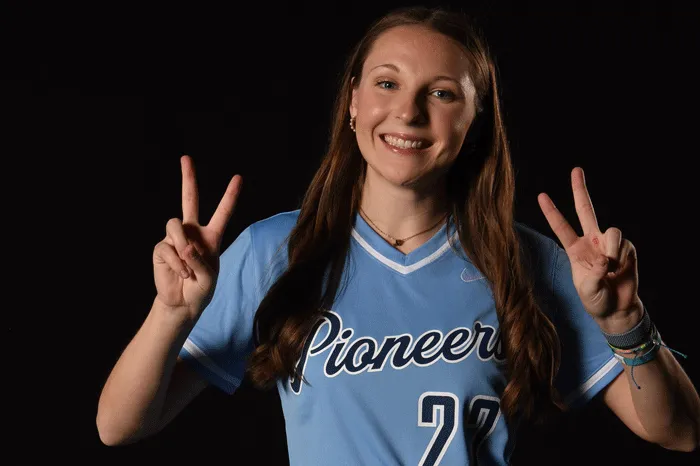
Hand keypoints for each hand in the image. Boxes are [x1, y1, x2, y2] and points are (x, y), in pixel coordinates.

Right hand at [153, 155, 242, 321]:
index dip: (230, 196)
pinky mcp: (161, 248)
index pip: (222, 212)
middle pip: (189, 199)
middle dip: (188, 178)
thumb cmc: (201, 289)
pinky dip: (175, 263)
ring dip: (182, 244)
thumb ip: (201, 261)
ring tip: (187, 264)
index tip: (238, 178)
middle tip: (186, 158)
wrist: (183, 303)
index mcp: (211, 236)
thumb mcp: (210, 277)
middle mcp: (193, 232)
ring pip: (175, 224)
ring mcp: (175, 238)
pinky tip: (181, 274)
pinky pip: (167, 247)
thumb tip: (185, 247)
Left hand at [537, 167, 641, 324]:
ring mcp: (609, 243)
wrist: (618, 309)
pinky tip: (620, 270)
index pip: (561, 226)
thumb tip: (604, 258)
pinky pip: (624, 244)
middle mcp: (591, 241)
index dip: (552, 211)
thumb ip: (592, 274)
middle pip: (585, 209)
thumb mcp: (586, 289)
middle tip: (576, 169)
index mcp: (575, 249)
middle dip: (580, 189)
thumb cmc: (597, 300)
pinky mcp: (627, 248)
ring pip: (611, 231)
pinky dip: (621, 258)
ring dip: (611, 250)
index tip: (541, 195)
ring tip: (611, 269)